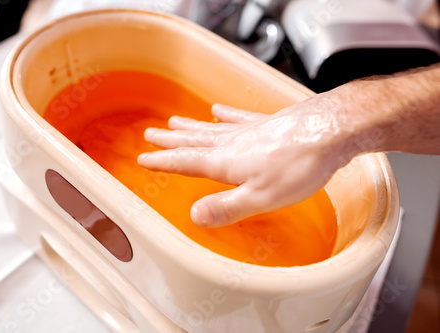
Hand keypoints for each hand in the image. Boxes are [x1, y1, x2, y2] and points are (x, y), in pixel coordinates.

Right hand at [138, 94, 353, 227]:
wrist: (330, 130)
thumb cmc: (299, 166)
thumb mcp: (260, 197)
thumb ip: (226, 207)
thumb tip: (194, 216)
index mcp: (226, 162)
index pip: (186, 162)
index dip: (163, 162)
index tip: (144, 158)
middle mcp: (232, 143)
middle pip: (194, 141)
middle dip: (171, 140)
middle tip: (152, 134)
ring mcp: (249, 130)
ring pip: (211, 127)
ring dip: (190, 126)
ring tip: (175, 121)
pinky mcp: (267, 122)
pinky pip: (238, 116)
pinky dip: (224, 113)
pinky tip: (217, 109)